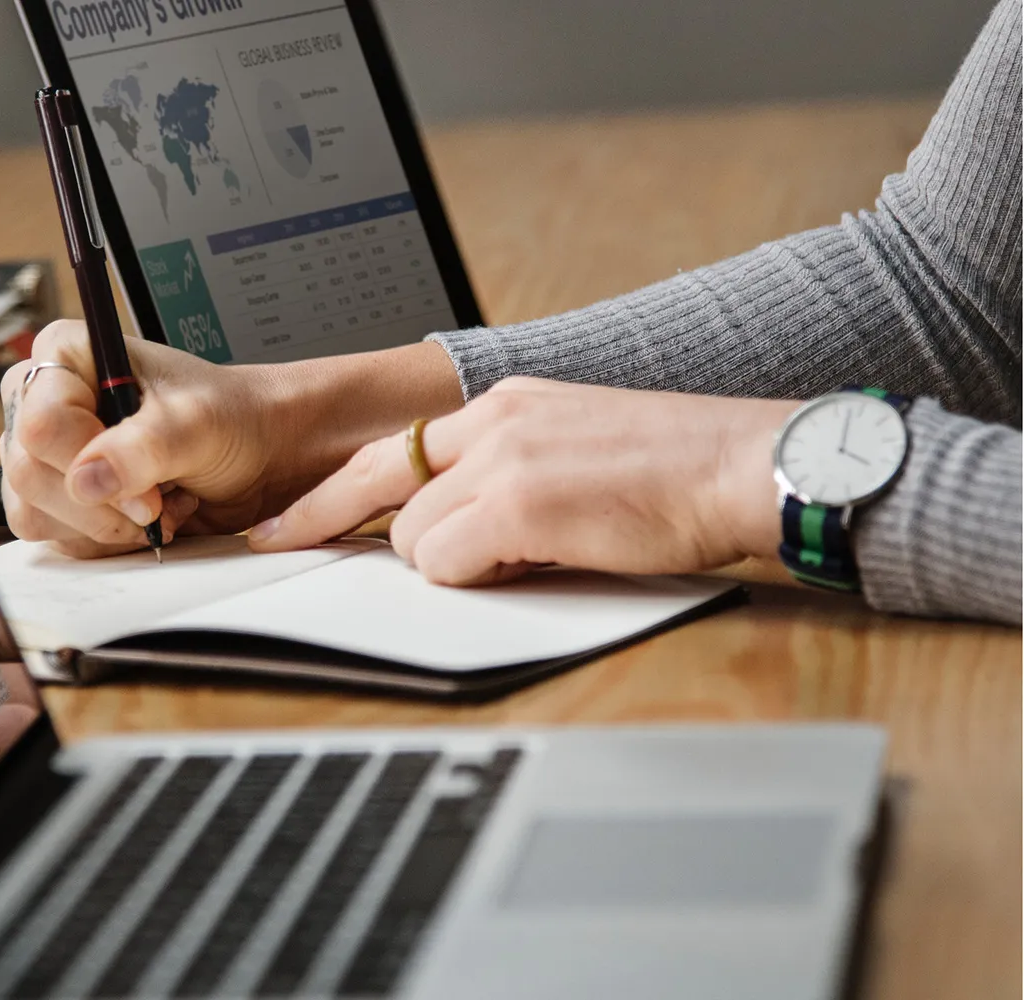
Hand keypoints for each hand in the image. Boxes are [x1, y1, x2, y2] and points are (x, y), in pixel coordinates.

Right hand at [0, 323, 462, 558]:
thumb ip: (144, 447)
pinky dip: (102, 539)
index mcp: (67, 354)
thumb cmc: (232, 419)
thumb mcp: (197, 424)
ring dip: (102, 525)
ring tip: (157, 504)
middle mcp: (46, 399)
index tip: (146, 488)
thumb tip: (88, 478)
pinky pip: (53, 535)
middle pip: (29, 472)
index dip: (90, 464)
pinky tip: (144, 518)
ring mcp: (48, 452)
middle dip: (100, 504)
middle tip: (157, 503)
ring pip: (33, 510)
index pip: (42, 422)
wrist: (258, 454)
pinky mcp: (59, 495)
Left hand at [250, 377, 796, 584]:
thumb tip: (461, 527)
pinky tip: (534, 563)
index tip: (285, 520)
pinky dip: (475, 578)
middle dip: (341, 527)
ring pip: (413, 536)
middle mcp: (493, 420)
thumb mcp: (574, 447)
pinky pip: (446, 562)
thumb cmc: (677, 471)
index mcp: (505, 403)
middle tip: (281, 547)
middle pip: (380, 487)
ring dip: (450, 562)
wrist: (745, 464)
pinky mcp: (520, 502)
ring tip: (522, 557)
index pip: (393, 448)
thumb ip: (508, 473)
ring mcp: (503, 458)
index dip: (330, 491)